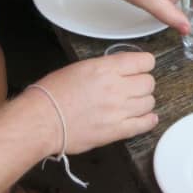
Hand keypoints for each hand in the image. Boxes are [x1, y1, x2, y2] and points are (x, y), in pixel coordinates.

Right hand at [29, 52, 157, 153]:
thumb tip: (120, 69)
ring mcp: (118, 110)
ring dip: (143, 101)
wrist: (43, 120)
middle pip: (149, 82)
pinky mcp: (116, 131)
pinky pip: (144, 125)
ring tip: (134, 103)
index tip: (141, 67)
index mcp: (106, 68)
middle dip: (143, 83)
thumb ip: (105, 67)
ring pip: (149, 102)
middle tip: (134, 86)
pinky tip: (145, 118)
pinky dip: (148, 120)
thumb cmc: (54, 93)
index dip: (144, 64)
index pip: (144, 61)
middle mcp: (116, 88)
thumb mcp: (80, 67)